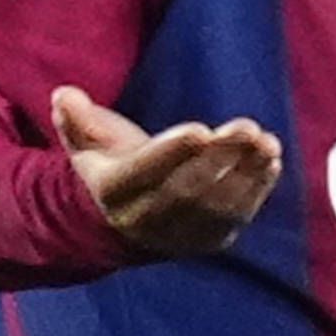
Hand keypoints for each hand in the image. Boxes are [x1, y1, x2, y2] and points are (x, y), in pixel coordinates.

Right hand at [53, 87, 284, 254]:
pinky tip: (271, 161)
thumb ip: (77, 120)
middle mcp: (148, 220)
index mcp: (115, 192)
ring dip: (246, 173)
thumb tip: (65, 95)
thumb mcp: (86, 144)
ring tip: (266, 142)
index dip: (171, 153)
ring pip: (217, 206)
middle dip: (219, 158)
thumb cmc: (110, 169)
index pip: (143, 173)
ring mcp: (182, 234)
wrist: (124, 226)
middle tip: (246, 128)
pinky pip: (236, 217)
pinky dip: (257, 190)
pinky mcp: (210, 240)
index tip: (199, 129)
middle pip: (187, 190)